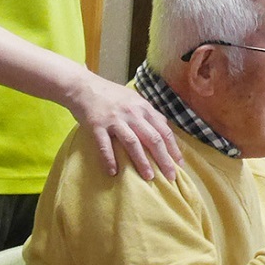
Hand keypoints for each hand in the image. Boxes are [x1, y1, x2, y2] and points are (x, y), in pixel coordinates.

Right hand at [65, 71, 182, 180]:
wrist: (84, 87)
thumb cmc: (112, 95)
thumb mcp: (135, 100)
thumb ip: (150, 113)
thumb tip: (165, 126)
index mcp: (144, 108)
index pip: (164, 131)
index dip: (173, 148)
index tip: (180, 164)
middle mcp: (132, 114)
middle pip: (152, 138)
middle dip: (163, 159)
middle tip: (170, 176)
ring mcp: (115, 120)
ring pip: (132, 143)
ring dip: (142, 161)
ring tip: (149, 177)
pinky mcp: (97, 125)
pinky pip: (105, 145)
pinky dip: (109, 160)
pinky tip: (113, 172)